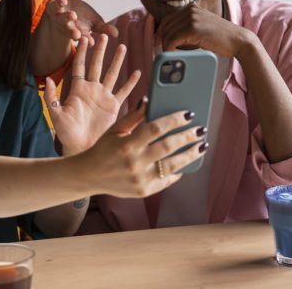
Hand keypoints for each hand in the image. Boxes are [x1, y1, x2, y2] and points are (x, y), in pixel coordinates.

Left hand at [41, 0, 118, 46]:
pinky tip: (64, 2)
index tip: (90, 42)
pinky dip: (60, 4)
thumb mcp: (95, 22)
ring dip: (67, 18)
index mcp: (80, 33)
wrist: (65, 7)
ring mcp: (61, 18)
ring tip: (73, 15)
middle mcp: (69, 27)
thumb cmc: (82, 16)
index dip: (86, 41)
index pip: (84, 39)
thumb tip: (117, 34)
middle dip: (74, 33)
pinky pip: (56, 6)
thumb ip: (104, 28)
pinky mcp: (55, 8)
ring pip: (63, 20)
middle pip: (71, 32)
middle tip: (77, 34)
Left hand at [44, 35, 138, 154]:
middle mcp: (91, 90)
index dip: (82, 52)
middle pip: (97, 65)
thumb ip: (52, 97)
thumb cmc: (66, 133)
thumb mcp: (56, 115)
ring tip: (122, 47)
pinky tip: (137, 72)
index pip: (79, 66)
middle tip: (104, 35)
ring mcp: (103, 97)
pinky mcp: (113, 106)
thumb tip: (48, 79)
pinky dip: (130, 83)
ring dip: (117, 61)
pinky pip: (123, 92)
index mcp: (77, 89)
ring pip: (112, 74)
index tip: (85, 38)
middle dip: (100, 50)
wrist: (81, 148)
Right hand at [81, 100, 207, 198]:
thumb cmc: (103, 148)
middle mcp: (134, 163)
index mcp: (127, 144)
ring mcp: (140, 179)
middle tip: (201, 130)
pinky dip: (178, 172)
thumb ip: (134, 116)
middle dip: (188, 137)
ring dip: (190, 155)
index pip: (156, 129)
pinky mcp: (143, 191)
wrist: (89, 176)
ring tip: (202, 146)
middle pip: (168, 147)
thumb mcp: (115, 129)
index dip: (174, 120)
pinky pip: (166, 181)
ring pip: (172, 166)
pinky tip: (186, 163)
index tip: (188, 114)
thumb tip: (150, 100)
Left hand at [156, 4, 251, 59]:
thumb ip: (188, 28)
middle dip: (161, 39)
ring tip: (168, 56)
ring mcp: (191, 18)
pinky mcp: (193, 28)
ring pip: (167, 33)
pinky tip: (172, 55)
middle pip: (165, 25)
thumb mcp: (202, 27)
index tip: (159, 42)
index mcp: (192, 8)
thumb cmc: (221, 38)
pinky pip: (173, 39)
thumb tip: (172, 39)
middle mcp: (190, 10)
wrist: (238, 40)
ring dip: (166, 46)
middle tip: (161, 51)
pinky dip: (169, 49)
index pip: (168, 19)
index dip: (161, 31)